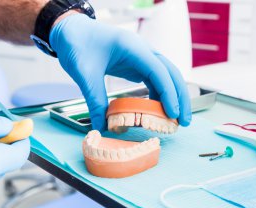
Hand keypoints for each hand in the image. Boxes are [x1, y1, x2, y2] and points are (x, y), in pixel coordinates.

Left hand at [50, 14, 191, 130]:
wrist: (71, 32)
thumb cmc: (77, 44)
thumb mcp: (84, 73)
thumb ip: (95, 100)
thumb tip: (101, 128)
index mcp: (133, 47)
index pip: (158, 71)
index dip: (168, 93)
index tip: (173, 114)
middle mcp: (142, 51)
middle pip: (171, 73)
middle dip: (180, 97)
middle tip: (184, 121)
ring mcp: (141, 57)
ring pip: (165, 77)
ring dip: (173, 97)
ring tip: (174, 120)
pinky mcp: (136, 65)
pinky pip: (154, 80)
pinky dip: (159, 95)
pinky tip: (156, 110)